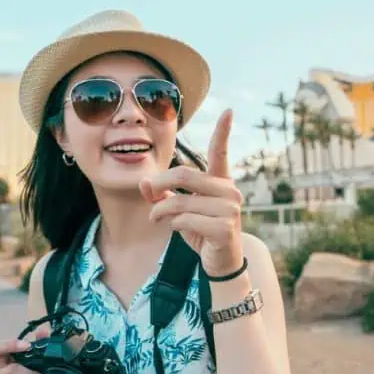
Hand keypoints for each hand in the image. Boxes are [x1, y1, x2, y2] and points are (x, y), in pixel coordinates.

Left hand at [139, 109, 244, 277]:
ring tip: (155, 217)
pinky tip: (175, 229)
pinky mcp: (225, 229)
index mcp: (221, 182)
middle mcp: (229, 192)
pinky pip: (185, 220)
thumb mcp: (183, 209)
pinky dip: (172, 224)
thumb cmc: (202, 231)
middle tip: (146, 193)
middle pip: (184, 175)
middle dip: (157, 183)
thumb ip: (165, 193)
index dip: (223, 132)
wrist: (221, 262)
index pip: (221, 153)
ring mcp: (230, 210)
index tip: (228, 111)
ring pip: (179, 201)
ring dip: (159, 211)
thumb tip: (143, 183)